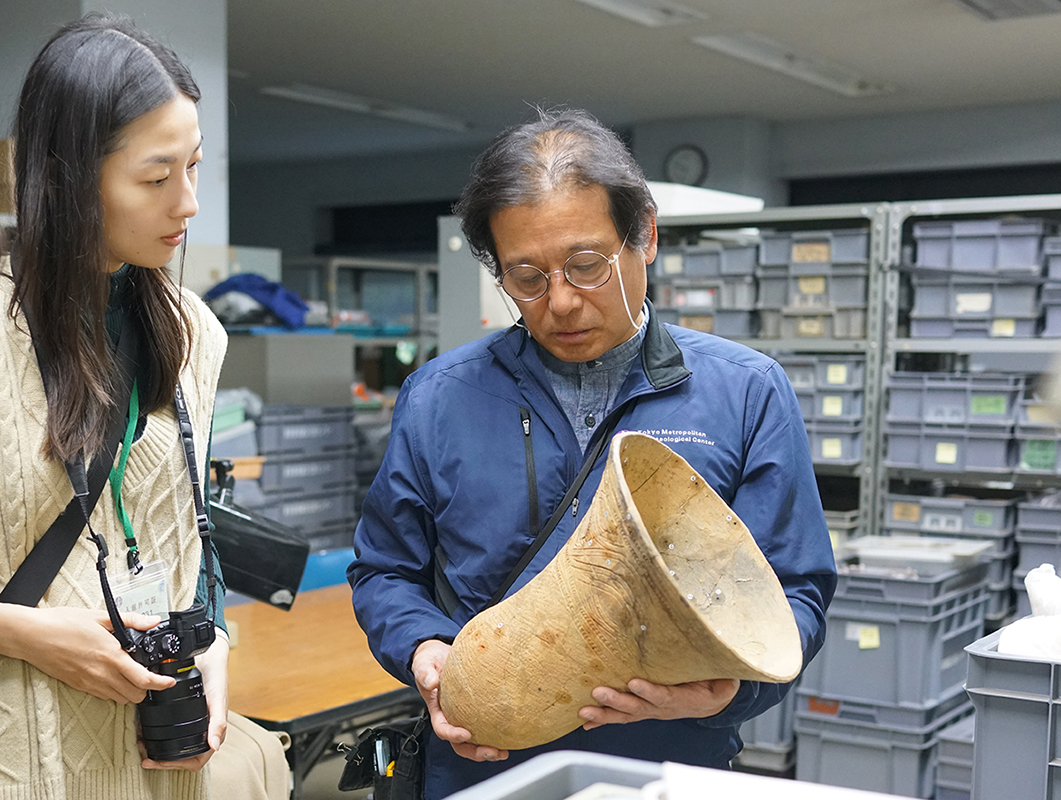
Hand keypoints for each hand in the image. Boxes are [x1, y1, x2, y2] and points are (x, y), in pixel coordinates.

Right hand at [0, 605, 175, 703]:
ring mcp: (90, 682)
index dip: (161, 683)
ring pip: (120, 698)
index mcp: (111, 656)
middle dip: (147, 688)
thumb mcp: (101, 616)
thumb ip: (131, 620)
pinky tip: (113, 676)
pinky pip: (103, 695)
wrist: (34, 636)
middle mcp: (102, 674)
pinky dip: (114, 691)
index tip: (169, 681)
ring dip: (130, 691)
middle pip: (135, 695)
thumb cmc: (64, 624)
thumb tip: (152, 620)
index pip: (143, 679)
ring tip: (133, 676)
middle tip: (150, 675)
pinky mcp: (79, 686)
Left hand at [141, 630, 228, 771]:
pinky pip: (168, 731)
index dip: (176, 765)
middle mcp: (200, 730)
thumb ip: (218, 723)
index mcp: (212, 731)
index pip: (195, 760)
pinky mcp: (180, 714)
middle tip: (144, 756)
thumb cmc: (217, 677)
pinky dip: (155, 734)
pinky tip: (144, 730)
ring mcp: (190, 723)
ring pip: (173, 746)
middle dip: (162, 760)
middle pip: (181, 758)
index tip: (156, 762)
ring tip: (142, 744)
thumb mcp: (218, 699)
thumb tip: (214, 747)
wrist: (209, 657)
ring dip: (157, 749)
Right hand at [412, 639, 508, 762]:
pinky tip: (508, 735)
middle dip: (475, 752)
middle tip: (492, 752)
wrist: (438, 655)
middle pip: (461, 743)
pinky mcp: (476, 709)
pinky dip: (496, 734)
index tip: (466, 734)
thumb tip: (432, 682)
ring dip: (488, 749)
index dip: (453, 735)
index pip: (443, 729)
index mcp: (437, 710)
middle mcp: (451, 717)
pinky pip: (485, 725)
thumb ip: (425, 674)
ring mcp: (464, 715)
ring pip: (474, 740)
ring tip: (503, 753)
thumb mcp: (424, 665)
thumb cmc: (429, 663)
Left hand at [578, 678, 739, 728]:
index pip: (664, 695)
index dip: (650, 692)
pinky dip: (603, 720)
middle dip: (617, 702)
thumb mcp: (722, 679)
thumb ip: (721, 673)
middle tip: (599, 693)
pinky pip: (622, 717)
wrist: (711, 702)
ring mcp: (650, 710)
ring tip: (585, 711)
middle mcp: (661, 707)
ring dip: (604, 713)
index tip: (635, 683)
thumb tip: (723, 659)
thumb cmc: (713, 684)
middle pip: (638, 707)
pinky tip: (587, 722)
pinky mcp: (643, 710)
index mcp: (681, 698)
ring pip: (626, 714)